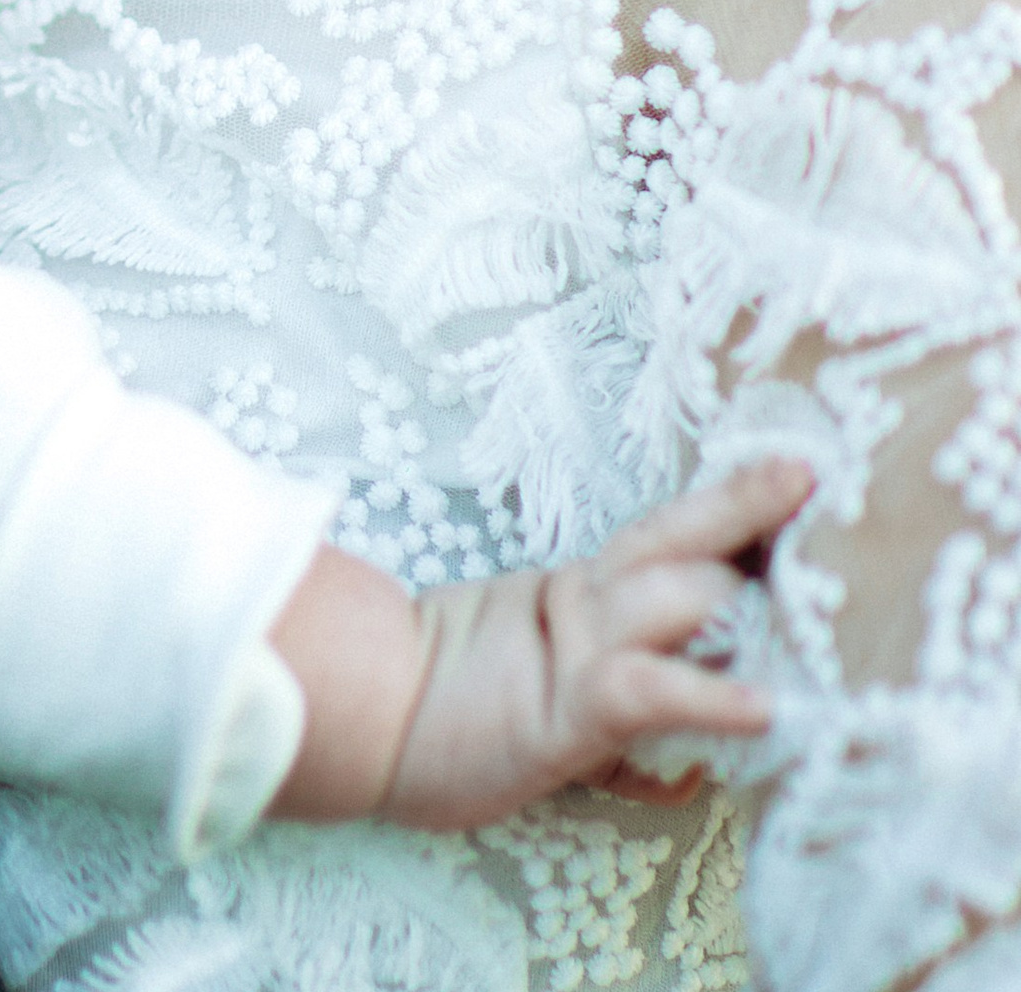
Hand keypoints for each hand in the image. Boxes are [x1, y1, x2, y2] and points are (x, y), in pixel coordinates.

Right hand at [269, 456, 811, 831]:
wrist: (354, 710)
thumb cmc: (446, 702)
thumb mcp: (537, 673)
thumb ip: (605, 676)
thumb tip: (690, 711)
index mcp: (580, 587)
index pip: (675, 532)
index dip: (739, 501)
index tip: (802, 467)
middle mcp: (586, 602)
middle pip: (687, 544)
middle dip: (756, 520)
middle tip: (820, 483)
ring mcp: (573, 648)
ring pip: (677, 598)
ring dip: (748, 597)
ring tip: (822, 591)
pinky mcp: (563, 710)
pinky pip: (647, 692)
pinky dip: (709, 698)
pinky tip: (765, 707)